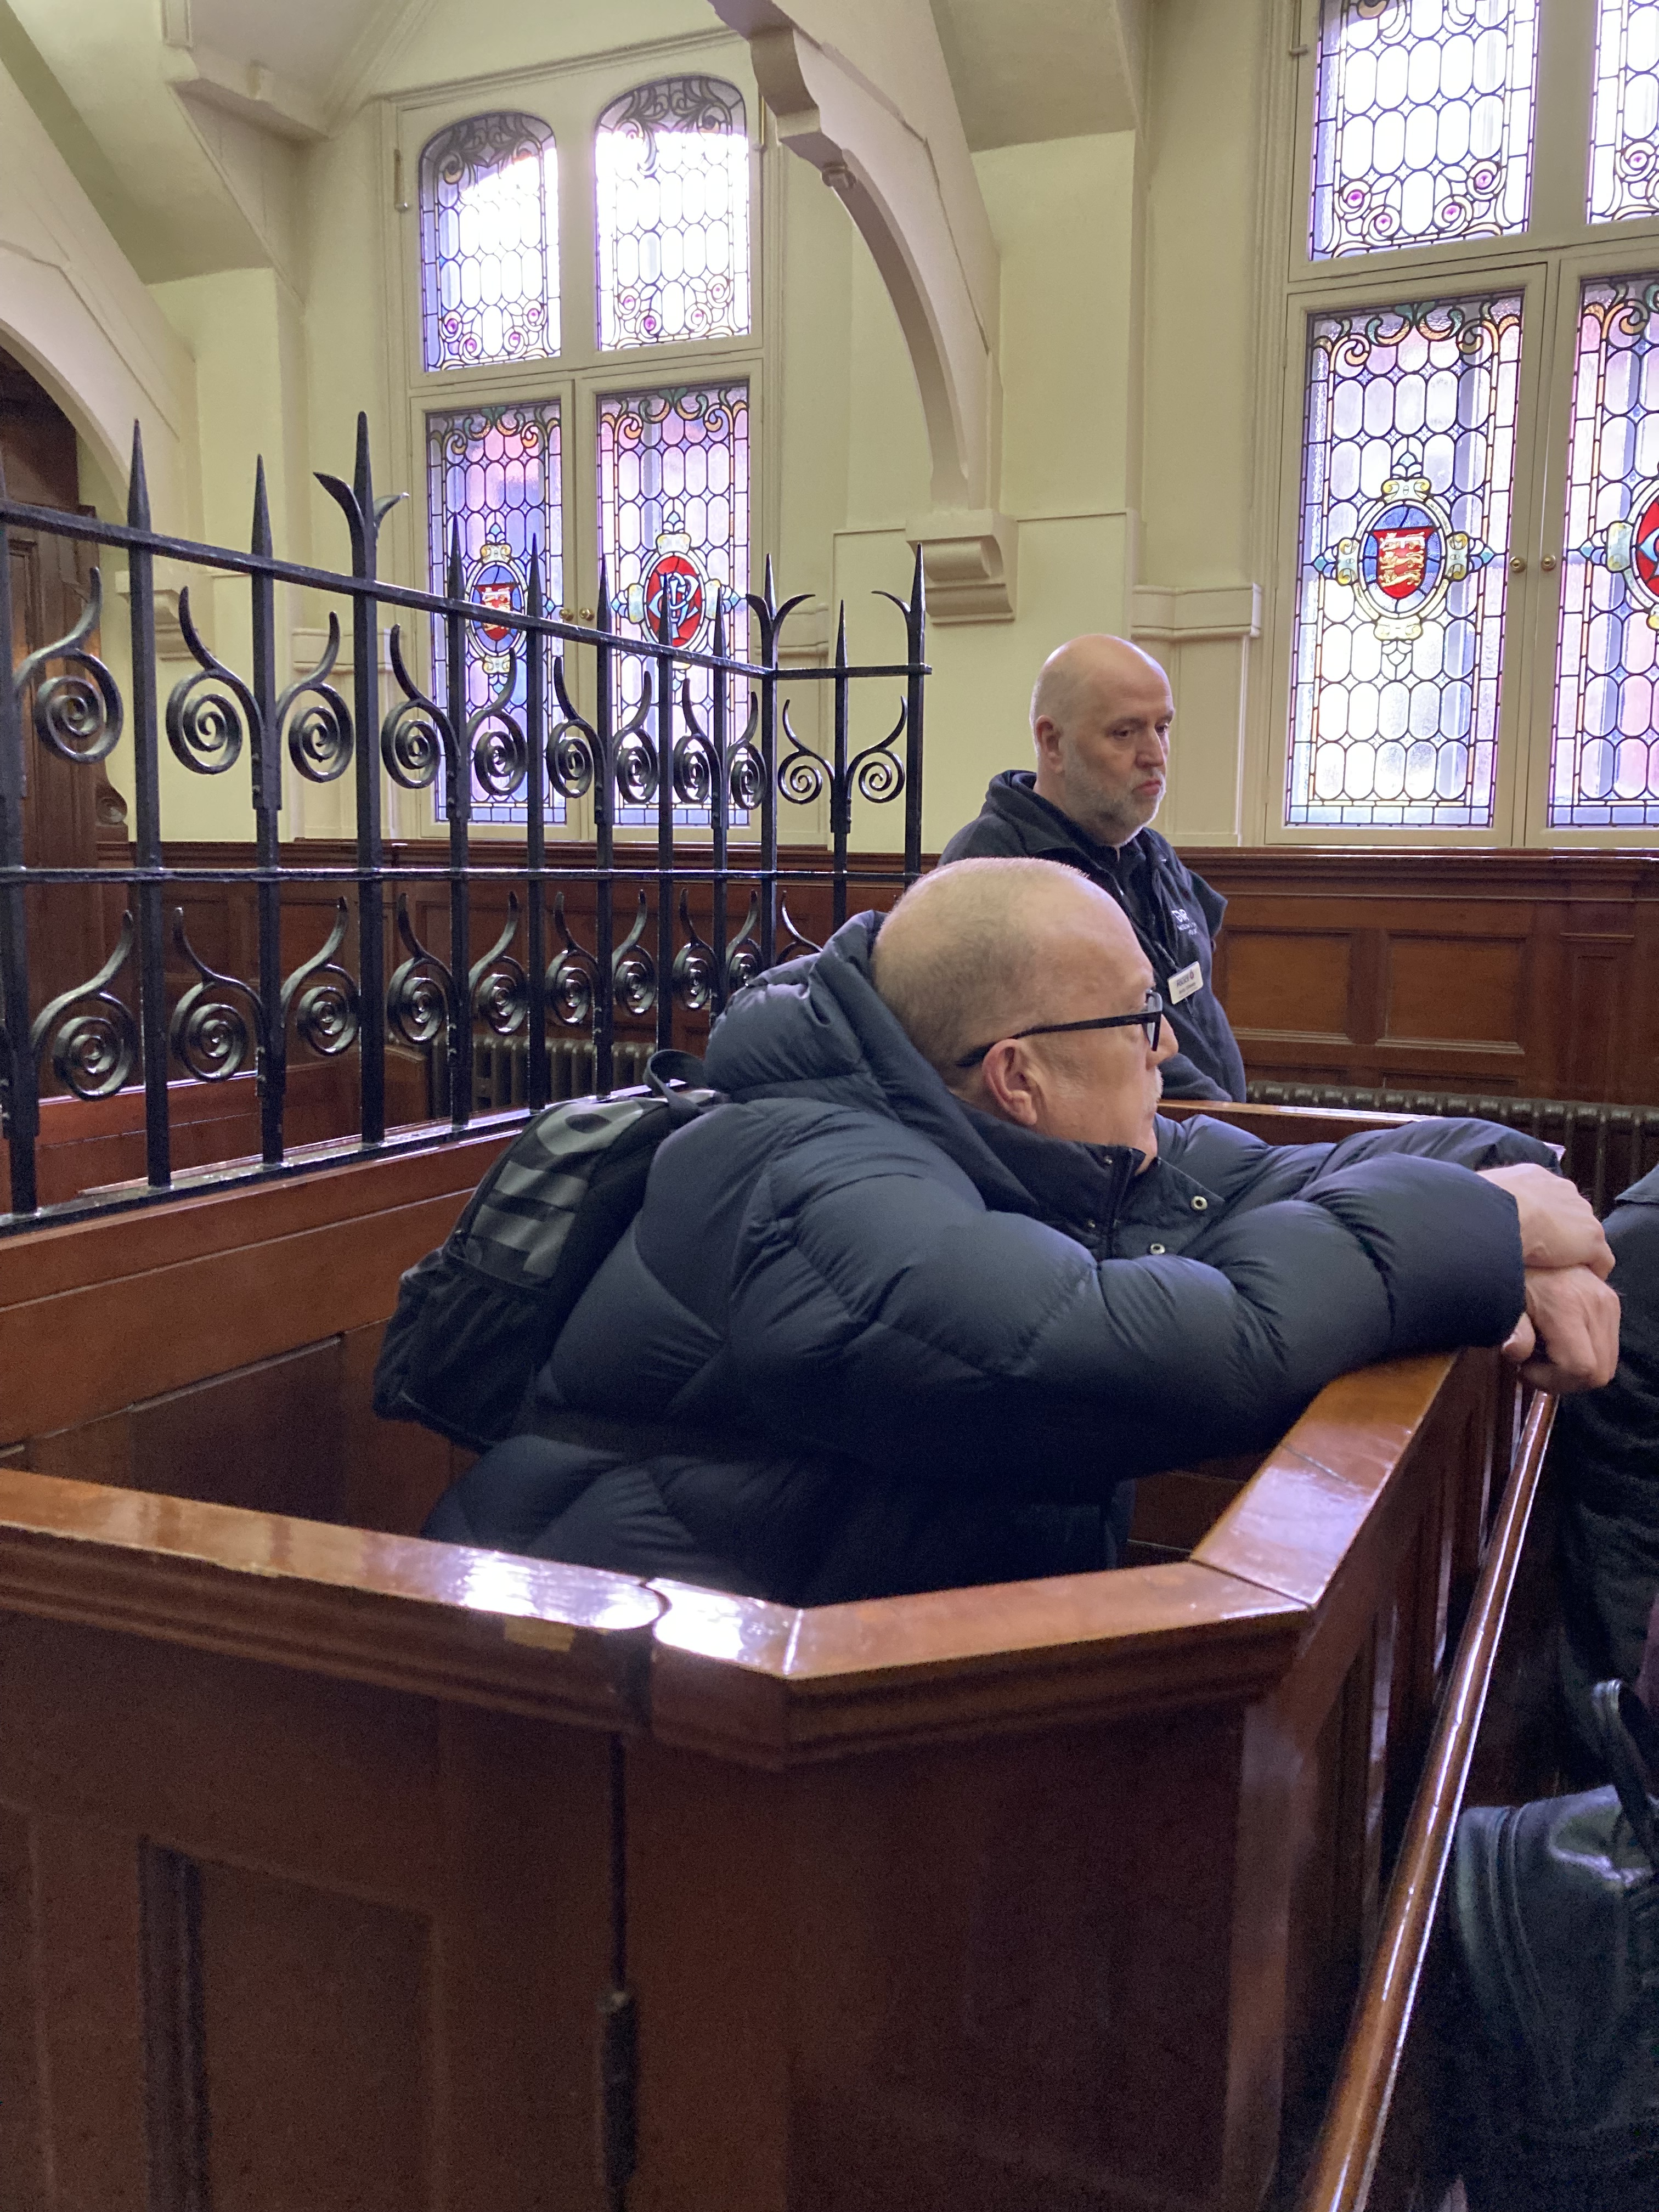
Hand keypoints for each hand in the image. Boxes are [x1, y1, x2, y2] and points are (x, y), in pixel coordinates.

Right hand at [1479, 1163, 1613, 1278]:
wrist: (1499, 1215)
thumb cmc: (1481, 1206)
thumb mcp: (1478, 1196)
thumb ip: (1484, 1201)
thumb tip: (1470, 1210)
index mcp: (1535, 1176)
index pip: (1546, 1196)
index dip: (1541, 1215)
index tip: (1531, 1231)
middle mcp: (1563, 1189)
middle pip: (1571, 1212)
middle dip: (1561, 1230)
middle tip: (1545, 1252)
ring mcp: (1581, 1214)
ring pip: (1586, 1235)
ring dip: (1575, 1250)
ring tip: (1561, 1269)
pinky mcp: (1592, 1240)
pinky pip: (1601, 1259)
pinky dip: (1593, 1270)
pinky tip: (1580, 1282)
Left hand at [1500, 1265, 1619, 1392]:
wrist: (1527, 1239)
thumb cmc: (1512, 1273)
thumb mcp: (1505, 1302)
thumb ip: (1513, 1331)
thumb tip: (1515, 1352)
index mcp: (1568, 1306)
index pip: (1581, 1367)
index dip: (1552, 1381)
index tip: (1525, 1369)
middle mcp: (1597, 1305)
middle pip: (1600, 1372)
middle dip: (1565, 1381)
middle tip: (1536, 1368)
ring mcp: (1609, 1303)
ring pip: (1608, 1364)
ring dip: (1577, 1370)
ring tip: (1546, 1355)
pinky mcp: (1612, 1302)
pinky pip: (1608, 1347)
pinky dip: (1587, 1356)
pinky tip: (1560, 1344)